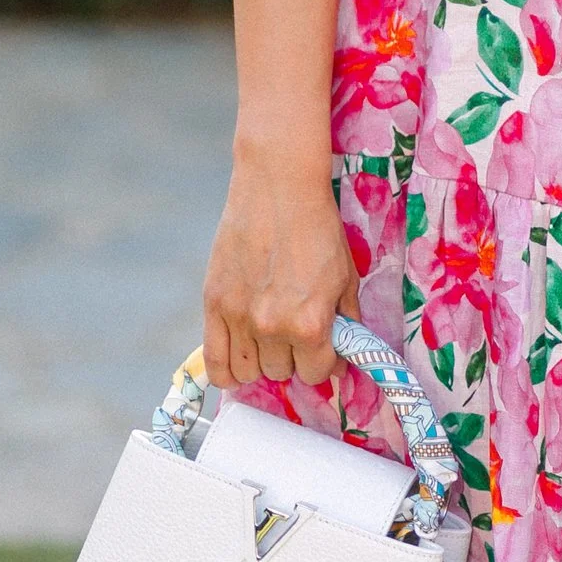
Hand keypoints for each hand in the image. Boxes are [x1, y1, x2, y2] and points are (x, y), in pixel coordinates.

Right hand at [202, 152, 359, 390]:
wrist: (279, 189)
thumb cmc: (318, 229)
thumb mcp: (347, 278)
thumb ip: (346, 324)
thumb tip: (344, 360)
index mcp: (311, 324)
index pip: (316, 373)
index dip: (324, 363)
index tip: (324, 350)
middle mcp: (273, 328)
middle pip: (281, 372)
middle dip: (293, 358)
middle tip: (296, 334)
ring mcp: (239, 318)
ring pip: (248, 371)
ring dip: (262, 362)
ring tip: (269, 342)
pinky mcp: (214, 304)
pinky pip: (215, 361)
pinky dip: (227, 372)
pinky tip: (238, 369)